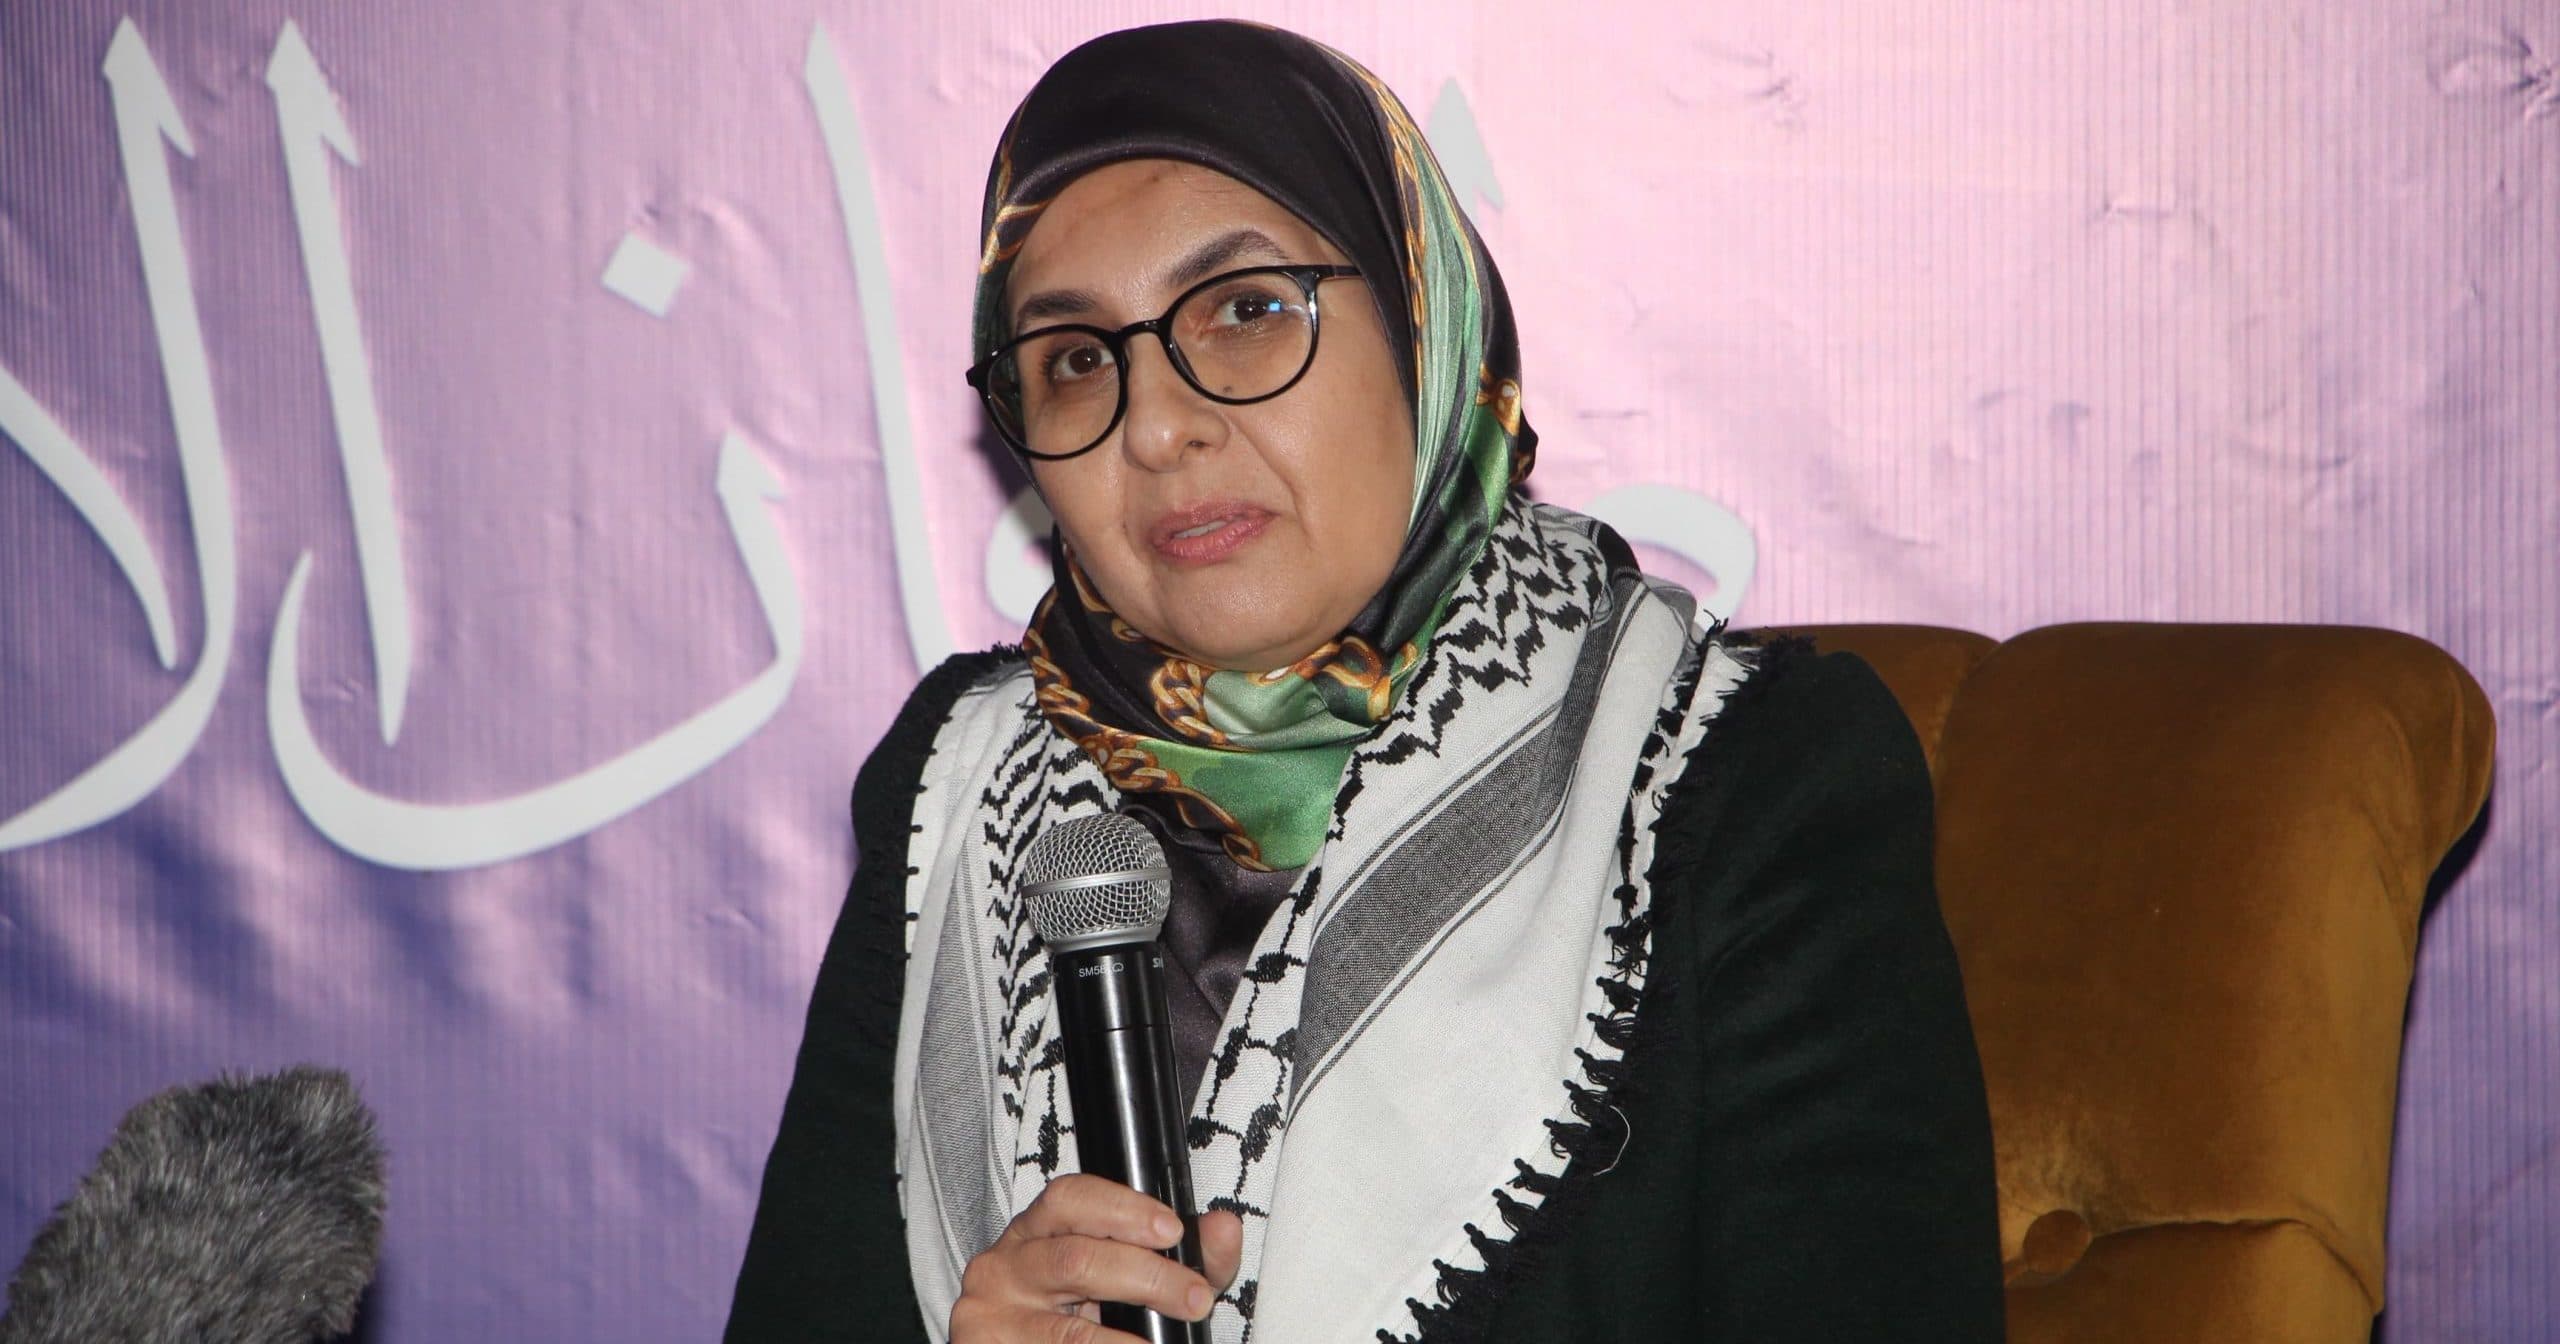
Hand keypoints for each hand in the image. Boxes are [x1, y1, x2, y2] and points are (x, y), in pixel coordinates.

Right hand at [949, 1174, 1243, 1342]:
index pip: (1070, 1197)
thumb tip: (1224, 1228)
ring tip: (1161, 1343)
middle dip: (1146, 1278)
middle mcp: (1005, 1265)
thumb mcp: (1137, 1280)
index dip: (1123, 1209)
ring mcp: (989, 1315)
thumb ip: (1188, 1256)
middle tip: (1194, 1298)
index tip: (1171, 1231)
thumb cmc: (1087, 1318)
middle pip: (1075, 1259)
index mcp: (1038, 1230)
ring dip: (1127, 1341)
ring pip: (1068, 1329)